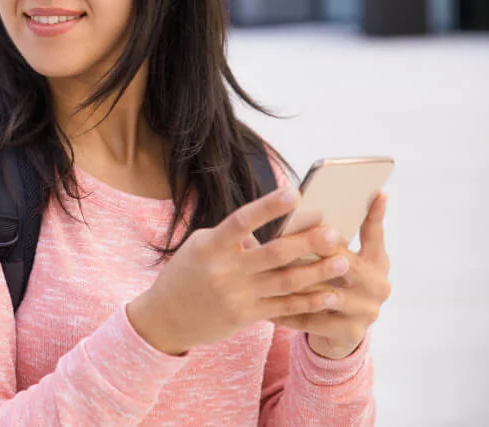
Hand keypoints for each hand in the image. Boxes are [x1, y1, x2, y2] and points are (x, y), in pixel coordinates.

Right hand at [126, 187, 351, 355]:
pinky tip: (330, 294)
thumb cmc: (188, 270)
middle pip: (273, 254)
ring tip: (343, 261)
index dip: (268, 207)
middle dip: (306, 243)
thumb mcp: (202, 245)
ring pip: (285, 282)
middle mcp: (225, 270)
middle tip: (335, 232)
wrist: (166, 316)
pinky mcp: (246, 317)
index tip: (294, 193)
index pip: (242, 221)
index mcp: (211, 245)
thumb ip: (234, 236)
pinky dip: (309, 301)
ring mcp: (237, 296)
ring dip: (317, 273)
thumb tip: (276, 224)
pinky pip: (284, 308)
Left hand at [271, 193, 391, 358]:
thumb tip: (304, 202)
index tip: (375, 191)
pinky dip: (288, 311)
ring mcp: (367, 311)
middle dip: (317, 248)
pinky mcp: (350, 333)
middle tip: (291, 236)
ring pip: (325, 292)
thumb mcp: (340, 257)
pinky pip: (313, 319)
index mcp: (377, 261)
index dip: (375, 213)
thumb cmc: (333, 280)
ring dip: (296, 282)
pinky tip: (265, 304)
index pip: (375, 232)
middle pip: (345, 261)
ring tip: (268, 272)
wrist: (339, 331)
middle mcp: (378, 285)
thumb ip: (331, 236)